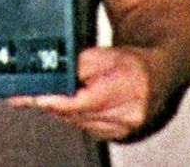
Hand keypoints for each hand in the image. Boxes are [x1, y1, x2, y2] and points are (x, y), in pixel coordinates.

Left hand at [8, 46, 158, 140]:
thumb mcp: (103, 53)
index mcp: (127, 87)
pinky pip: (87, 128)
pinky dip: (78, 116)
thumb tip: (50, 75)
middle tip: (36, 92)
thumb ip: (76, 65)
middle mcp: (128, 113)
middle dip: (55, 102)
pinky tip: (78, 104)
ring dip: (65, 110)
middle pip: (77, 114)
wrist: (156, 75)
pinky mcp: (119, 135)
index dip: (55, 100)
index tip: (33, 97)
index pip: (81, 101)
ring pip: (79, 123)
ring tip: (63, 93)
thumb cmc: (132, 62)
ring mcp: (125, 128)